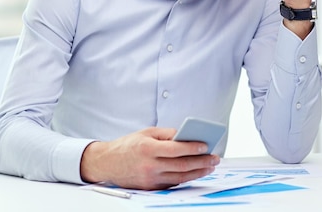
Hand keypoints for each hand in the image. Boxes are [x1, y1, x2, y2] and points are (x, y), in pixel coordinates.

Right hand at [80, 127, 219, 189]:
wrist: (106, 163)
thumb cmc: (128, 145)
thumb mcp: (146, 133)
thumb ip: (166, 134)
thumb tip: (186, 136)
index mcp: (148, 148)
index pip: (175, 149)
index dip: (192, 147)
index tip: (206, 145)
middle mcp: (149, 165)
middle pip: (181, 165)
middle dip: (201, 162)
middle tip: (215, 158)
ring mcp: (150, 178)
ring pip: (180, 177)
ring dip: (198, 172)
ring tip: (209, 166)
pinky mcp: (150, 188)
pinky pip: (172, 183)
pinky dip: (185, 178)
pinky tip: (195, 173)